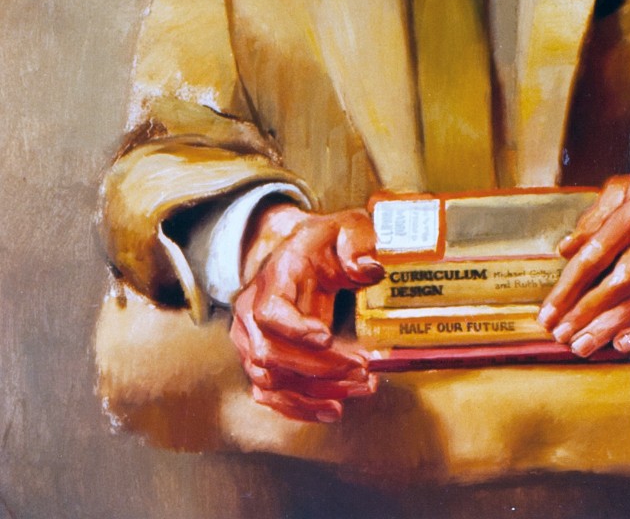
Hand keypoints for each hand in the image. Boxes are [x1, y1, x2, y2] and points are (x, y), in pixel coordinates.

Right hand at [230, 203, 382, 422]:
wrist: (303, 253)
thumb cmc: (327, 243)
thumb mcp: (347, 228)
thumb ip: (358, 243)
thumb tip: (369, 270)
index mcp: (273, 278)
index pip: (268, 310)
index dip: (294, 329)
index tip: (327, 337)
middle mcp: (251, 313)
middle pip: (270, 353)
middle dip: (318, 368)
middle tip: (363, 368)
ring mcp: (252, 341)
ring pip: (271, 381)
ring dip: (315, 392)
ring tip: (360, 389)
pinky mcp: (262, 363)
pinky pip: (272, 395)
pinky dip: (301, 407)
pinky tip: (334, 409)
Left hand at [538, 154, 629, 356]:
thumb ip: (596, 216)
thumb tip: (565, 249)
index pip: (597, 251)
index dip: (570, 285)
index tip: (548, 310)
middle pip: (619, 281)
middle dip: (585, 312)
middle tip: (560, 334)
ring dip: (610, 327)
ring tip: (581, 345)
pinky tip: (622, 343)